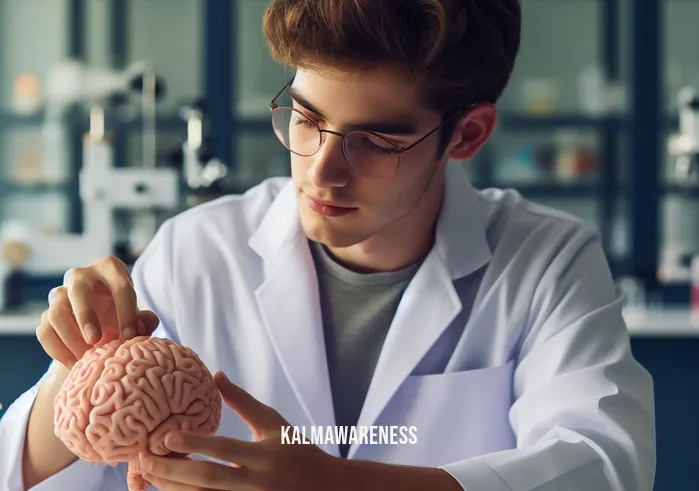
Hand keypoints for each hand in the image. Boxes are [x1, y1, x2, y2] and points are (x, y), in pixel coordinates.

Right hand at [35, 256, 159, 368]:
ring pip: (56, 312)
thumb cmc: (124, 316)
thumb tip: (139, 329)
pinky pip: (44, 331)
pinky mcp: (46, 315)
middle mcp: (81, 276)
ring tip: (86, 359)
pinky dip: (58, 350)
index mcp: (110, 269)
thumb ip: (145, 321)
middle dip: (86, 316)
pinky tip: (74, 365)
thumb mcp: (139, 317)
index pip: (120, 286)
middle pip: (78, 291)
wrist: (101, 327)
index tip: (130, 336)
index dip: (126, 312)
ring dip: (70, 338)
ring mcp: (60, 294)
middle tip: (95, 341)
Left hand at [139, 371, 345, 490]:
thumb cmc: (299, 451)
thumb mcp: (274, 423)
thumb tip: (215, 375)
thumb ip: (243, 402)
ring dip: (175, 490)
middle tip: (143, 459)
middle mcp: (257, 484)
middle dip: (173, 471)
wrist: (327, 490)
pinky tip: (173, 490)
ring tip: (150, 476)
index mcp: (266, 456)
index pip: (225, 450)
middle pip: (208, 480)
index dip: (195, 442)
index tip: (166, 435)